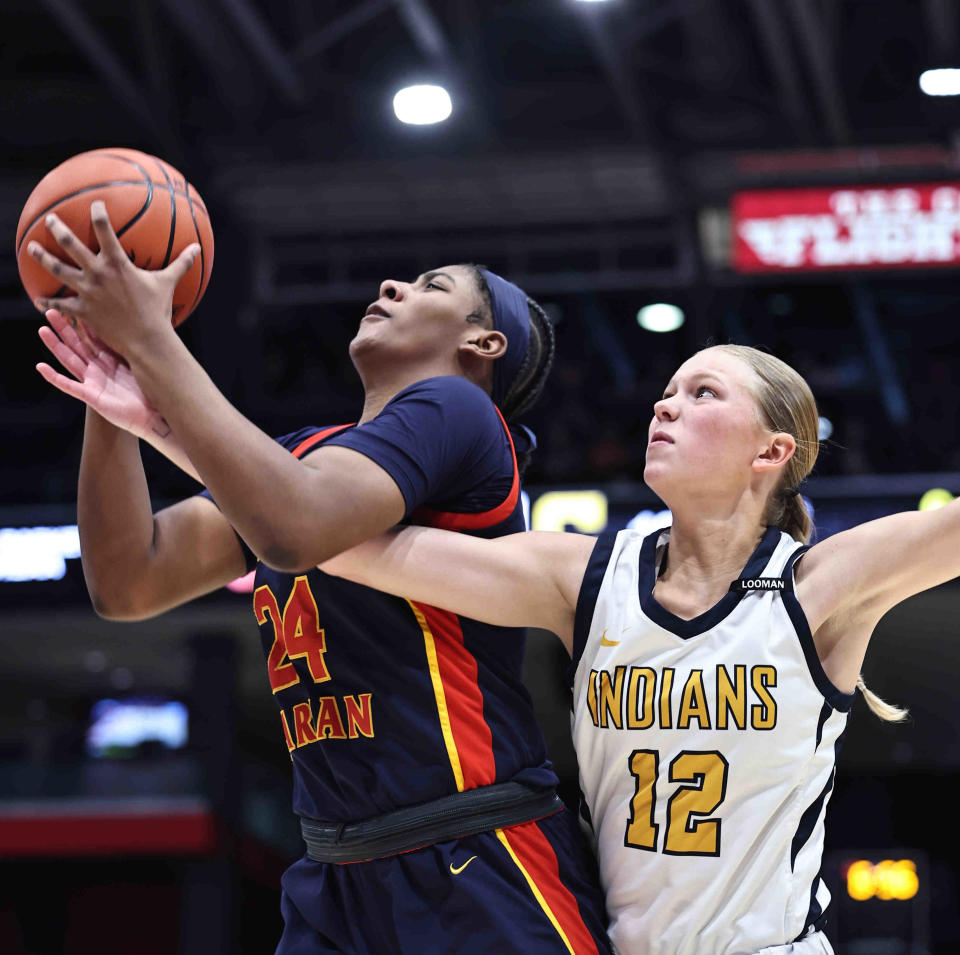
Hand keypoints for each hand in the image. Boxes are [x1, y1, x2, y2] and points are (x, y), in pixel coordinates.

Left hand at [27, 200, 198, 353]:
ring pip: (57, 270)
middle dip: (57, 228)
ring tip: (31, 248)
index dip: (98, 212)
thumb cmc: (158, 311)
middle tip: (50, 219)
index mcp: (117, 263)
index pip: (104, 228)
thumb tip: (197, 248)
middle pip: (71, 244)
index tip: (95, 204)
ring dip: (42, 257)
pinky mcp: (83, 310)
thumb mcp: (168, 283)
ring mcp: (87, 291)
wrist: (147, 340)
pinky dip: (48, 302)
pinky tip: (39, 299)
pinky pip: (61, 303)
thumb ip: (181, 263)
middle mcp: (98, 273)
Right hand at [36, 309, 171, 440]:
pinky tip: (41, 367)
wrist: (154, 417)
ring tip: (43, 330)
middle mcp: (99, 370)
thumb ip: (135, 348)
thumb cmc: (151, 393)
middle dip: (64, 329)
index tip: (76, 306)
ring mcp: (93, 383)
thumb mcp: (142, 365)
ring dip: (56, 346)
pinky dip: (55, 377)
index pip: (93, 338)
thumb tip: (142, 324)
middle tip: (50, 312)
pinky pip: (69, 386)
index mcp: (111, 362)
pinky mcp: (91, 396)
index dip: (83, 324)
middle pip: (77, 346)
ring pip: (70, 360)